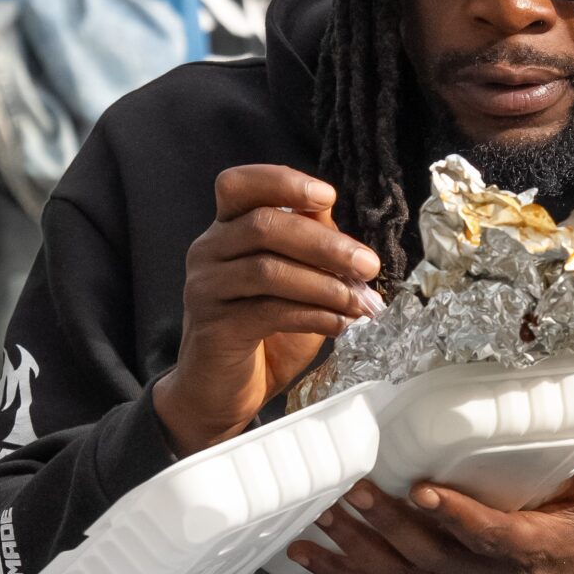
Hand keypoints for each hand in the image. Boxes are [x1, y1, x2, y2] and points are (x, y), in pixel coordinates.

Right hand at [152, 166, 380, 455]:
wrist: (220, 392)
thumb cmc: (261, 332)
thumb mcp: (292, 284)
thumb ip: (310, 254)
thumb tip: (351, 240)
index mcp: (226, 229)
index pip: (240, 184)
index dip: (282, 182)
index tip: (327, 196)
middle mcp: (208, 250)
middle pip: (263, 224)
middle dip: (324, 244)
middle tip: (367, 265)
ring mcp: (205, 287)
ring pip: (267, 269)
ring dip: (325, 285)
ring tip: (361, 303)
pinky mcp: (213, 326)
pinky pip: (268, 311)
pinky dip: (313, 315)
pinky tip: (339, 324)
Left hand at [284, 447, 573, 573]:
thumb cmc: (573, 551)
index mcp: (518, 548)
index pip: (482, 533)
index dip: (453, 514)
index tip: (423, 490)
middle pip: (423, 550)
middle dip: (385, 520)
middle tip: (353, 486)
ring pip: (390, 569)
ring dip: (352, 541)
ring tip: (319, 509)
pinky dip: (334, 569)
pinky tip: (300, 549)